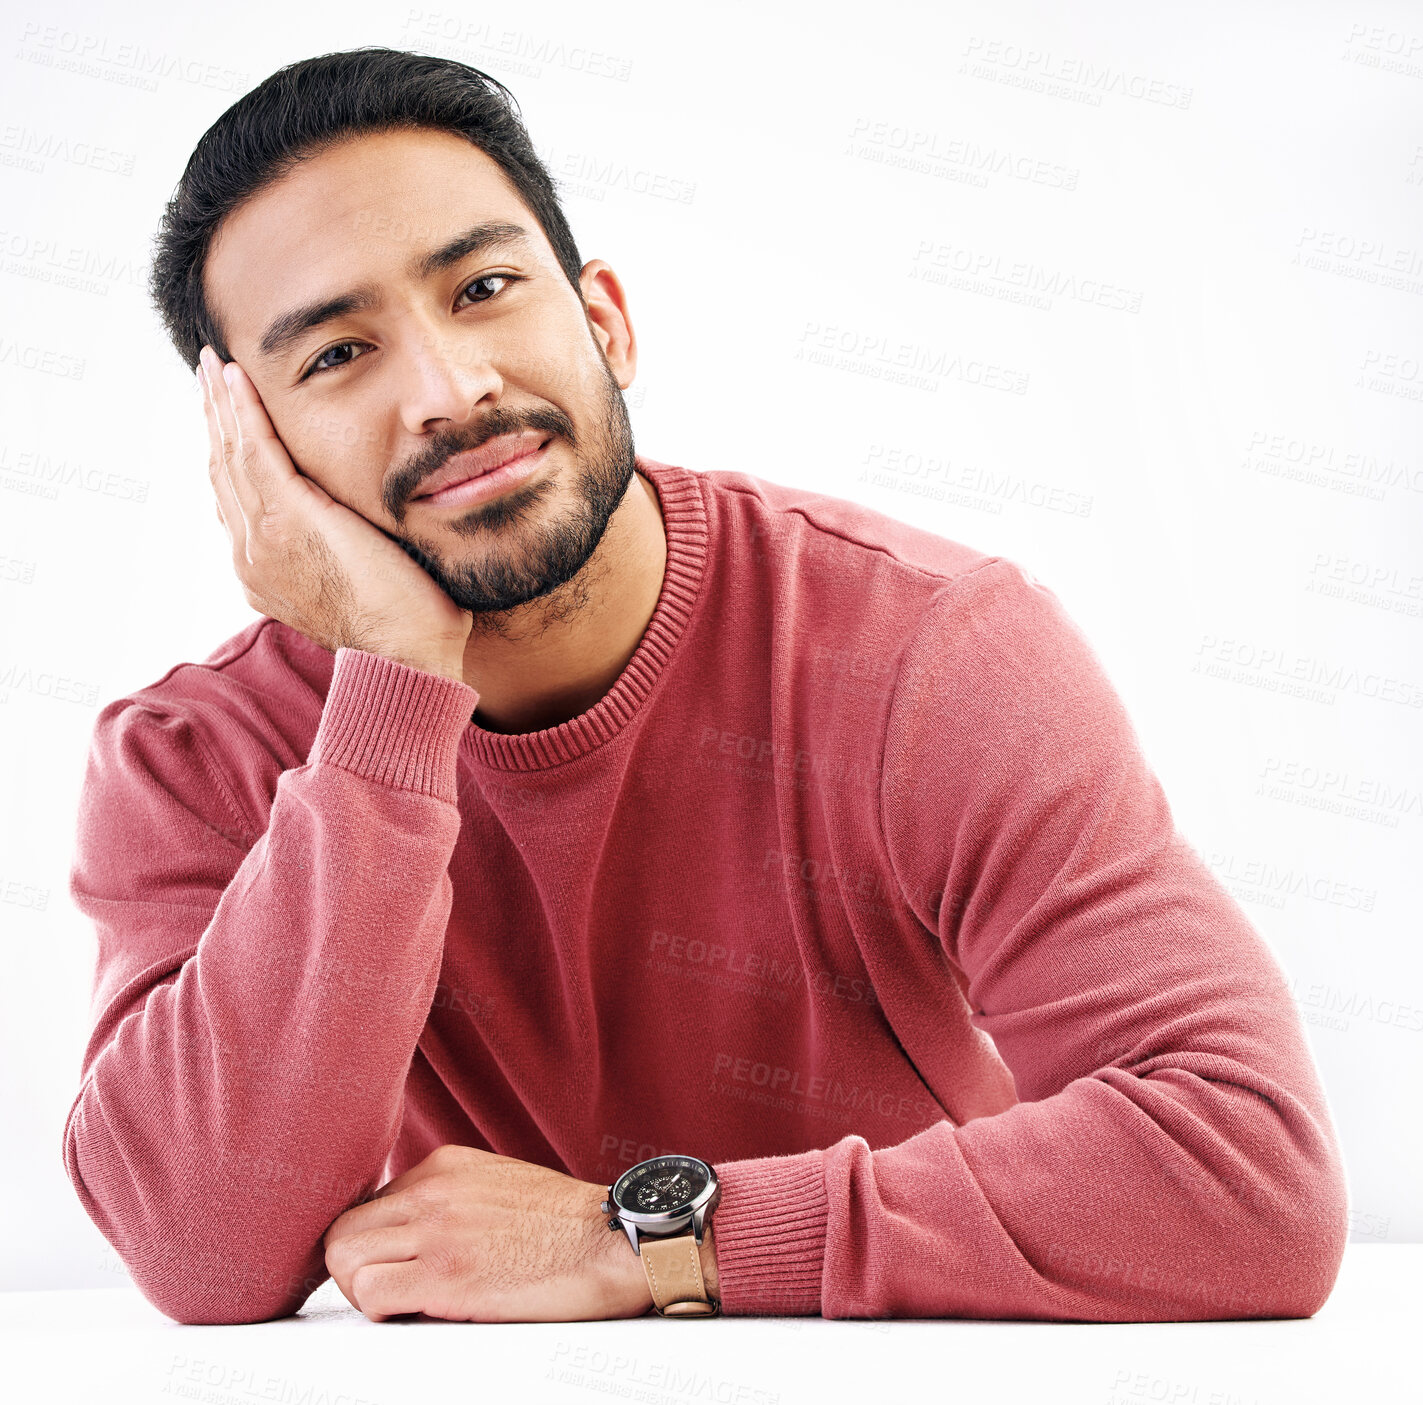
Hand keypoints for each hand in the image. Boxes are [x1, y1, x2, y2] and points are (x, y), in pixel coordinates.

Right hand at [198, 345, 471, 681]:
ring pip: (232, 456)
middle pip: (224, 471)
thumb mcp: (358, 584)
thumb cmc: (404, 631)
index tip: (227, 418)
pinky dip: (243, 412)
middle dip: (216, 418)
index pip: (238, 498)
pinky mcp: (289, 520)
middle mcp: (252, 555)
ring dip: (222, 404)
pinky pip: (256, 452)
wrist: (405, 658)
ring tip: (215, 365)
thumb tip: (358, 529)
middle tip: (209, 374)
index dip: (230, 452)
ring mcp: (263, 538)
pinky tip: (235, 379)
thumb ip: (342, 552)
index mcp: (266, 570)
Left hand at [322, 1144, 657, 1322]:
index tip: (392, 1267)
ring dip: (363, 1292)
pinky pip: (372, 1295)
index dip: (373, 1245)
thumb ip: (453, 1196)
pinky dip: (381, 1312)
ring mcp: (438, 1231)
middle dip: (354, 1269)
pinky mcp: (447, 1276)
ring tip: (401, 1305)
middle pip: (341, 1231)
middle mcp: (433, 1190)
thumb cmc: (568, 1223)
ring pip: (344, 1261)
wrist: (615, 1240)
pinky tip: (416, 1314)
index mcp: (445, 1165)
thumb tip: (416, 1228)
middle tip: (386, 1292)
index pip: (367, 1206)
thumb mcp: (499, 1183)